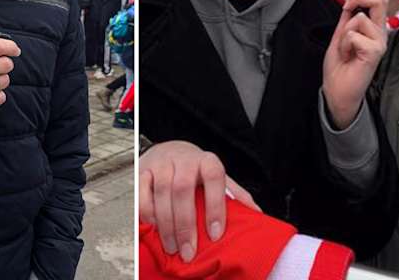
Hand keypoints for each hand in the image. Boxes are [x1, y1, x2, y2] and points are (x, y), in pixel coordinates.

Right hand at [138, 141, 258, 261]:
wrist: (169, 148)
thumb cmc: (196, 169)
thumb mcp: (219, 177)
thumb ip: (236, 194)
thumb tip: (257, 215)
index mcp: (207, 161)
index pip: (215, 179)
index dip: (215, 207)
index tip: (215, 234)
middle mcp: (184, 159)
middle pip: (182, 189)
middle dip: (185, 224)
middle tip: (188, 250)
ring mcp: (161, 163)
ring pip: (161, 193)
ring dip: (166, 224)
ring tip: (172, 246)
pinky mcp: (142, 169)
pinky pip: (141, 192)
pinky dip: (146, 212)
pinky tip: (154, 227)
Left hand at [323, 0, 387, 128]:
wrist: (337, 88)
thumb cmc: (340, 66)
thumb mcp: (341, 35)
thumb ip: (347, 19)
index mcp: (374, 29)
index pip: (380, 0)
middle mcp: (380, 34)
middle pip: (380, 2)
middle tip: (346, 7)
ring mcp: (379, 43)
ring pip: (360, 19)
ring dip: (345, 32)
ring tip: (345, 47)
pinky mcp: (375, 52)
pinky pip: (354, 35)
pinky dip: (344, 44)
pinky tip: (347, 56)